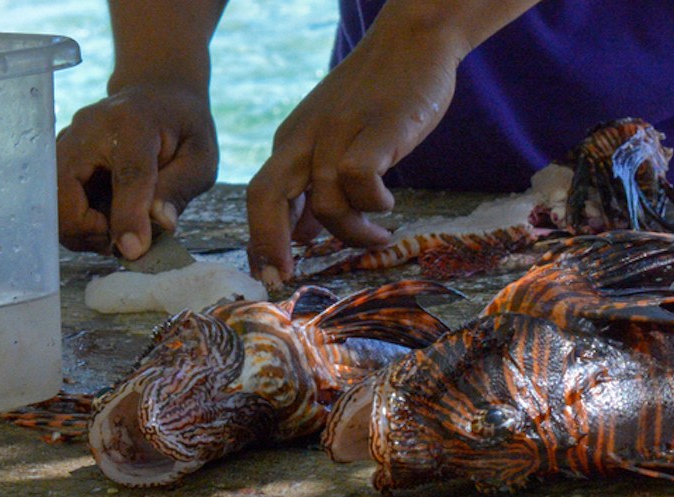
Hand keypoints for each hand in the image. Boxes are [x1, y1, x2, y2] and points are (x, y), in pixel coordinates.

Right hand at [56, 81, 217, 256]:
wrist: (156, 98)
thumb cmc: (183, 128)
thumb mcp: (199, 157)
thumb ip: (180, 188)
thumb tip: (162, 225)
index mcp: (132, 123)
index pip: (127, 175)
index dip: (128, 217)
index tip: (134, 251)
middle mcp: (87, 129)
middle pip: (66, 192)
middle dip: (90, 230)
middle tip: (125, 243)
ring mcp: (66, 143)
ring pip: (53, 203)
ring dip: (82, 230)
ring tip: (119, 232)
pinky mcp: (58, 159)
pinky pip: (57, 203)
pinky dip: (78, 222)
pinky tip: (107, 220)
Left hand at [244, 21, 466, 281]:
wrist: (413, 41)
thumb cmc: (379, 96)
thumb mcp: (338, 140)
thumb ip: (318, 184)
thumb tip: (303, 236)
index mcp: (293, 142)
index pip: (260, 197)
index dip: (261, 240)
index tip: (273, 276)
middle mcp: (306, 137)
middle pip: (265, 196)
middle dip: (269, 244)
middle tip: (287, 278)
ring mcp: (339, 132)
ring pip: (324, 201)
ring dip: (352, 232)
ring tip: (380, 237)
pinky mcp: (375, 129)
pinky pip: (359, 180)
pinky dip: (374, 203)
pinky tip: (389, 204)